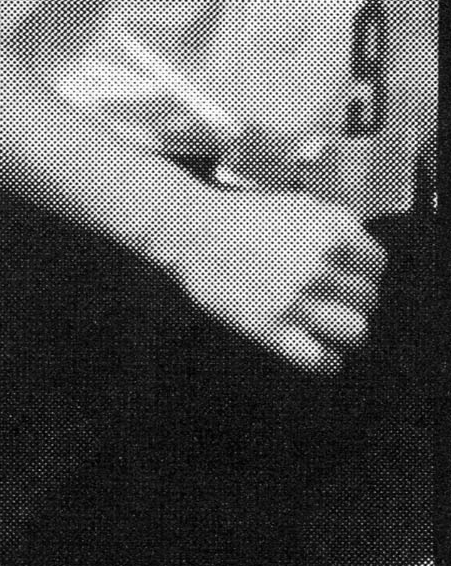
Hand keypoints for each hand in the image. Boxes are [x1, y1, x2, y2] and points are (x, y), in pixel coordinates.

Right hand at [155, 182, 385, 374]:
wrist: (189, 230)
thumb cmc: (240, 217)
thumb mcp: (299, 204)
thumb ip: (337, 225)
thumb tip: (363, 254)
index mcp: (332, 233)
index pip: (376, 265)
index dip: (360, 271)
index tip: (341, 276)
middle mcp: (321, 266)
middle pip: (368, 299)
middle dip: (350, 301)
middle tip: (326, 300)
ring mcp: (297, 299)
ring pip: (355, 331)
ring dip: (343, 331)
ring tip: (324, 327)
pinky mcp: (271, 328)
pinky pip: (321, 360)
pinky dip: (325, 360)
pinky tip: (315, 351)